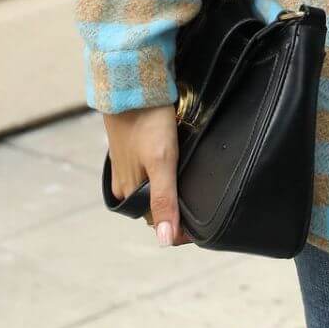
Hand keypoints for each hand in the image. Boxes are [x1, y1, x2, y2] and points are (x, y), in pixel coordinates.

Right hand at [104, 105, 191, 245]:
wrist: (132, 86)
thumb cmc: (148, 123)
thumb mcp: (161, 162)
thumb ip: (163, 199)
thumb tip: (165, 241)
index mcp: (130, 194)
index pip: (159, 222)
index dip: (179, 228)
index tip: (201, 227)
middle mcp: (126, 185)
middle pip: (154, 207)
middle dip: (175, 212)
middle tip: (202, 205)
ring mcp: (127, 168)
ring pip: (150, 190)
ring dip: (169, 193)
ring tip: (192, 188)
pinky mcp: (130, 151)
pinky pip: (147, 172)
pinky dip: (161, 176)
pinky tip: (174, 167)